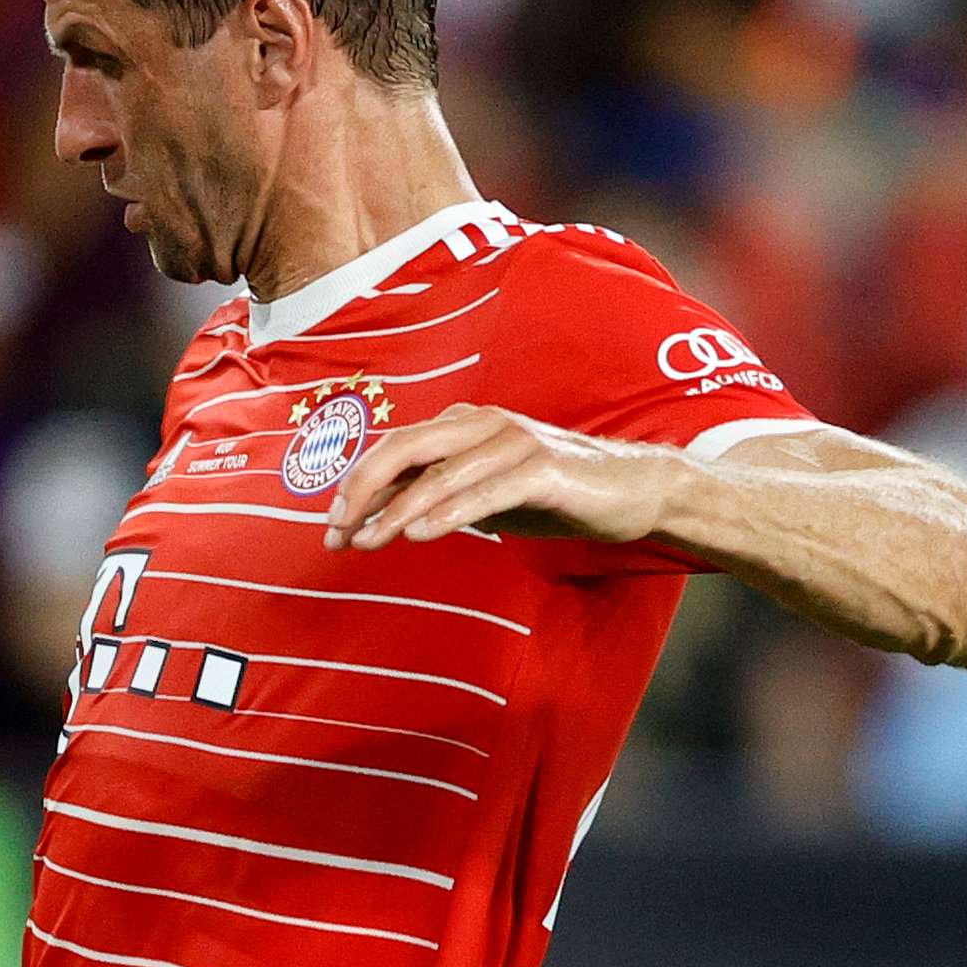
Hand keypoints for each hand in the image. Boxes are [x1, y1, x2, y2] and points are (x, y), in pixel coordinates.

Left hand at [322, 404, 678, 552]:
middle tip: (336, 531)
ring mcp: (514, 443)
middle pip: (405, 448)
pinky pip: (485, 491)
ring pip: (441, 473)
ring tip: (368, 541)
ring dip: (398, 509)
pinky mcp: (543, 471)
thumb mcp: (489, 496)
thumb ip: (443, 497)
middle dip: (363, 490)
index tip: (333, 527)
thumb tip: (384, 516)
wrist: (633, 490)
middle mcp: (484, 425)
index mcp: (466, 426)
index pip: (397, 450)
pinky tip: (418, 533)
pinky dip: (447, 512)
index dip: (358, 486)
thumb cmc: (557, 494)